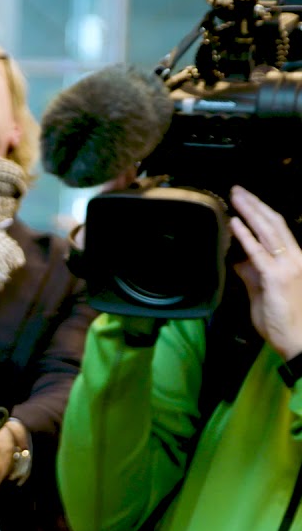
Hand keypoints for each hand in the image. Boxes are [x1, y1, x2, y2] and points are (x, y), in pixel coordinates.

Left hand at [228, 185, 301, 360]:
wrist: (298, 341)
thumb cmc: (283, 321)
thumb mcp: (263, 292)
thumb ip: (251, 275)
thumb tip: (238, 261)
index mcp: (294, 260)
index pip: (278, 229)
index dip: (261, 212)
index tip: (245, 199)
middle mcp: (294, 259)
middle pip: (274, 223)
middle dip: (255, 204)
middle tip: (237, 189)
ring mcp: (287, 266)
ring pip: (268, 231)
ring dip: (250, 212)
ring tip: (235, 197)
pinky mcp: (276, 277)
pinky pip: (258, 252)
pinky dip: (245, 236)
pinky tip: (235, 223)